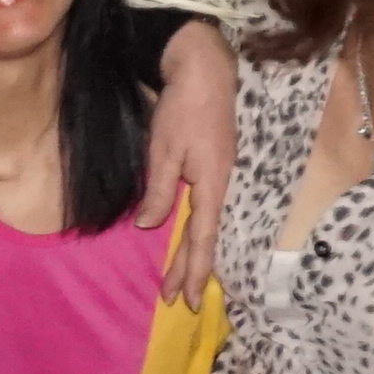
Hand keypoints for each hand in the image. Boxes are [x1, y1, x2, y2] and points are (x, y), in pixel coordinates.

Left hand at [143, 21, 239, 299]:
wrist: (205, 72)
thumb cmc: (184, 110)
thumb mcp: (164, 151)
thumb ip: (160, 191)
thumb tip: (151, 226)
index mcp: (211, 186)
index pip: (202, 239)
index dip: (193, 270)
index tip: (186, 298)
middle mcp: (221, 186)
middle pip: (206, 238)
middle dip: (192, 270)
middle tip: (178, 300)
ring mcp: (221, 177)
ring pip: (208, 225)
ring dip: (195, 254)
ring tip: (183, 280)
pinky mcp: (216, 167)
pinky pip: (208, 210)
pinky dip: (199, 231)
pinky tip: (190, 239)